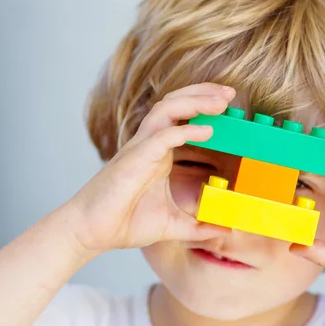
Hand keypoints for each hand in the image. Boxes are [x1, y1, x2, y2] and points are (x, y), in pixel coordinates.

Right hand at [68, 83, 235, 255]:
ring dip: (196, 101)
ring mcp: (141, 149)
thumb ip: (200, 226)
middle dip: (203, 93)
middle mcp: (150, 145)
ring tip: (221, 101)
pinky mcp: (135, 160)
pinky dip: (185, 130)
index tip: (228, 104)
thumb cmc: (126, 223)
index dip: (203, 106)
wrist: (94, 233)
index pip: (182, 118)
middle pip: (176, 104)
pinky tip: (207, 130)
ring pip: (167, 110)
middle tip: (230, 93)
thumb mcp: (174, 225)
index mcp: (159, 154)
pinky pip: (161, 136)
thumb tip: (227, 231)